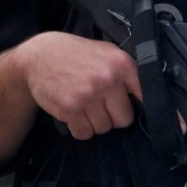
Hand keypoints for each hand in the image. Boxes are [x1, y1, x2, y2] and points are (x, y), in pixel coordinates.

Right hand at [15, 32, 141, 140]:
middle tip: (101, 105)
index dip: (137, 105)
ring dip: (94, 122)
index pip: (145, 96)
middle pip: (124, 119)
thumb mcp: (106, 53)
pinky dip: (79, 128)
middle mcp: (108, 79)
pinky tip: (74, 112)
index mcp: (122, 64)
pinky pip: (84, 133)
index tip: (131, 107)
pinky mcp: (70, 109)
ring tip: (84, 105)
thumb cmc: (76, 54)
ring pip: (104, 128)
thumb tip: (146, 99)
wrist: (40, 56)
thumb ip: (126, 73)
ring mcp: (89, 95)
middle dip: (113, 116)